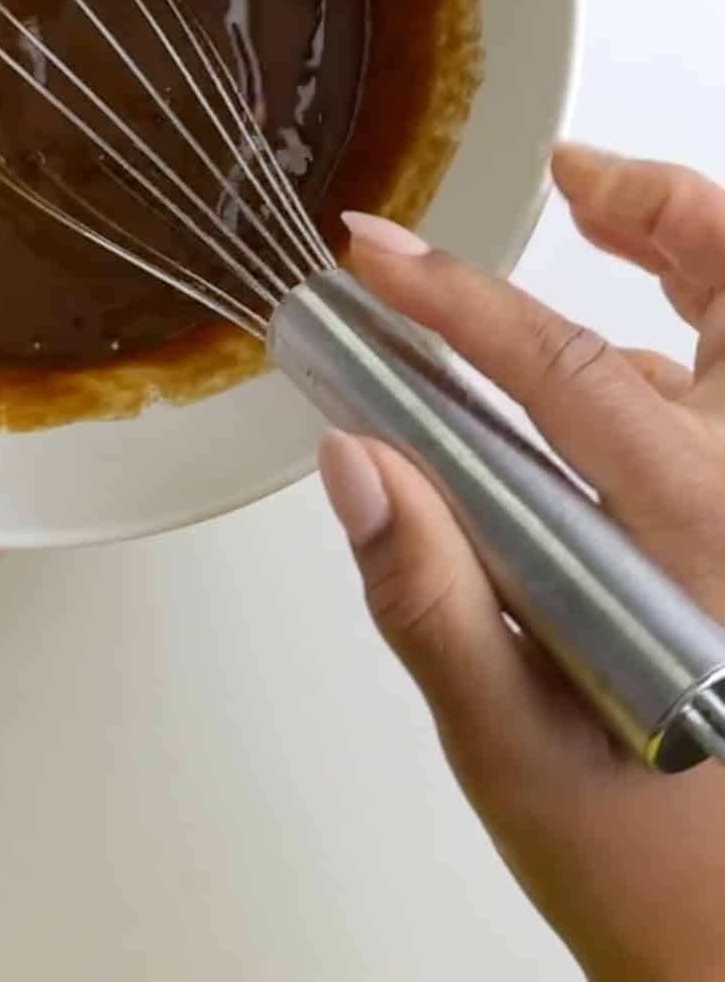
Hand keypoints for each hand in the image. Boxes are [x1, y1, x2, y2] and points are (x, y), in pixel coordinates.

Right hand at [319, 145, 724, 981]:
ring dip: (694, 254)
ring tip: (605, 207)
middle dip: (662, 208)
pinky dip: (698, 340)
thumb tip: (355, 459)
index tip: (372, 255)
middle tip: (571, 175)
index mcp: (703, 545)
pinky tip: (636, 354)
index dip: (457, 297)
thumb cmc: (650, 870)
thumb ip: (429, 595)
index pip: (569, 371)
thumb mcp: (509, 744)